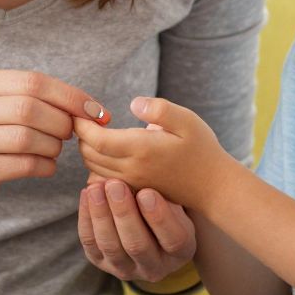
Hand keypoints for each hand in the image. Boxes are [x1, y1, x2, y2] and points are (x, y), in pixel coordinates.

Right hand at [0, 70, 106, 214]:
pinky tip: (46, 166)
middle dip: (61, 123)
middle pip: (31, 108)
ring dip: (54, 146)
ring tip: (54, 149)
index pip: (34, 82)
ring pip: (28, 138)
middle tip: (69, 134)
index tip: (96, 112)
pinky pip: (24, 165)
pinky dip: (46, 166)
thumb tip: (94, 110)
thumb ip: (38, 99)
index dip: (71, 96)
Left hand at [75, 96, 238, 212]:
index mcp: (141, 150)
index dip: (82, 125)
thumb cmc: (202, 149)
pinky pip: (103, 179)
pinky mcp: (133, 191)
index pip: (96, 140)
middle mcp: (132, 169)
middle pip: (89, 155)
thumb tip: (132, 103)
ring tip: (97, 132)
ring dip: (89, 150)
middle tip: (89, 118)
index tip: (82, 112)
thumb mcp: (187, 120)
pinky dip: (97, 164)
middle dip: (82, 136)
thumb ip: (159, 109)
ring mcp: (131, 183)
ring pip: (93, 168)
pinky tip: (109, 150)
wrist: (213, 187)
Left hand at [76, 174, 197, 284]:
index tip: (147, 193)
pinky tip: (87, 193)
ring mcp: (125, 268)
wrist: (147, 223)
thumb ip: (165, 192)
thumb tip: (145, 175)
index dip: (160, 217)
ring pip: (110, 246)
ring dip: (101, 214)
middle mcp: (154, 267)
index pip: (173, 240)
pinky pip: (90, 243)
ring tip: (96, 187)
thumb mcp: (175, 200)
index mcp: (181, 252)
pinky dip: (87, 217)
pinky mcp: (101, 262)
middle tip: (115, 185)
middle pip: (137, 245)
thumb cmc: (166, 204)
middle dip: (124, 213)